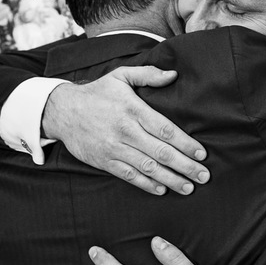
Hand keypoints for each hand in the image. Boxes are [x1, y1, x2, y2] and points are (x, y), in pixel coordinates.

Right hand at [42, 67, 209, 195]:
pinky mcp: (104, 161)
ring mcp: (113, 148)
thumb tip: (173, 75)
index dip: (186, 143)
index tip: (202, 153)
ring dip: (170, 179)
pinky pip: (128, 175)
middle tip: (203, 176)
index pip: (165, 129)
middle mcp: (125, 130)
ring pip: (147, 167)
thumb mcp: (121, 76)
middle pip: (161, 152)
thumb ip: (148, 75)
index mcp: (132, 109)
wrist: (62, 111)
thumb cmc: (97, 93)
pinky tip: (161, 189)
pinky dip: (146, 184)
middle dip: (185, 166)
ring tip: (188, 187)